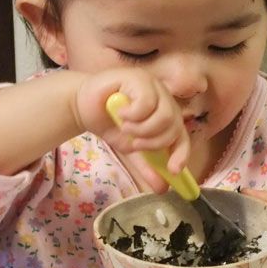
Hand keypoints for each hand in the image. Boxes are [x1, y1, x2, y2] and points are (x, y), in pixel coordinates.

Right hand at [75, 68, 189, 190]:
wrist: (84, 106)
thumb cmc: (110, 124)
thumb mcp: (130, 150)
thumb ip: (147, 166)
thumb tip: (162, 189)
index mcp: (166, 117)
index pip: (182, 137)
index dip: (181, 154)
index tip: (172, 171)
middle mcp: (164, 100)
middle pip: (174, 127)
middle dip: (153, 142)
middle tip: (134, 144)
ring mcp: (154, 87)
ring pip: (164, 116)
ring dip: (143, 129)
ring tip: (125, 127)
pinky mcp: (140, 78)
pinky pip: (147, 102)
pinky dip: (133, 115)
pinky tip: (121, 112)